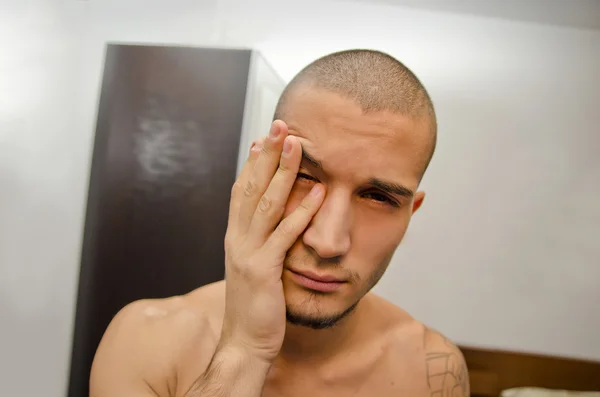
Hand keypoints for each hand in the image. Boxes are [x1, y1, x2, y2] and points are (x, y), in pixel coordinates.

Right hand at [219, 120, 324, 361]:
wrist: (244, 342)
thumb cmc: (255, 304)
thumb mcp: (254, 265)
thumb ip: (261, 240)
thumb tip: (271, 221)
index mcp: (235, 235)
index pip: (241, 189)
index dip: (252, 162)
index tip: (264, 137)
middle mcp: (237, 238)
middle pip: (250, 186)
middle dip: (266, 154)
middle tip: (280, 125)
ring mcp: (247, 252)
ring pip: (265, 202)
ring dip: (282, 171)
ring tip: (297, 143)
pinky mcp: (262, 270)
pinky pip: (283, 235)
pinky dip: (300, 211)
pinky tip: (317, 192)